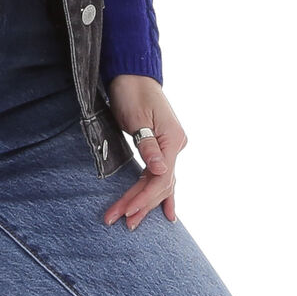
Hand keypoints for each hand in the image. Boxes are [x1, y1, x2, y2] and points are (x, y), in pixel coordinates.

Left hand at [102, 74, 186, 230]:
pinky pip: (161, 174)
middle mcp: (176, 146)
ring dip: (146, 201)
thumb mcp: (137, 117)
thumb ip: (149, 145)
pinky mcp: (161, 145)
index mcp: (173, 140)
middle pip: (161, 184)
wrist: (132, 73)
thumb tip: (161, 173)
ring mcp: (170, 146)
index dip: (143, 197)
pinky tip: (166, 212)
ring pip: (160, 182)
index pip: (160, 179)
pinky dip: (159, 192)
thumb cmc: (131, 91)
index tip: (126, 210)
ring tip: (131, 222)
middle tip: (120, 221)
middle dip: (140, 204)